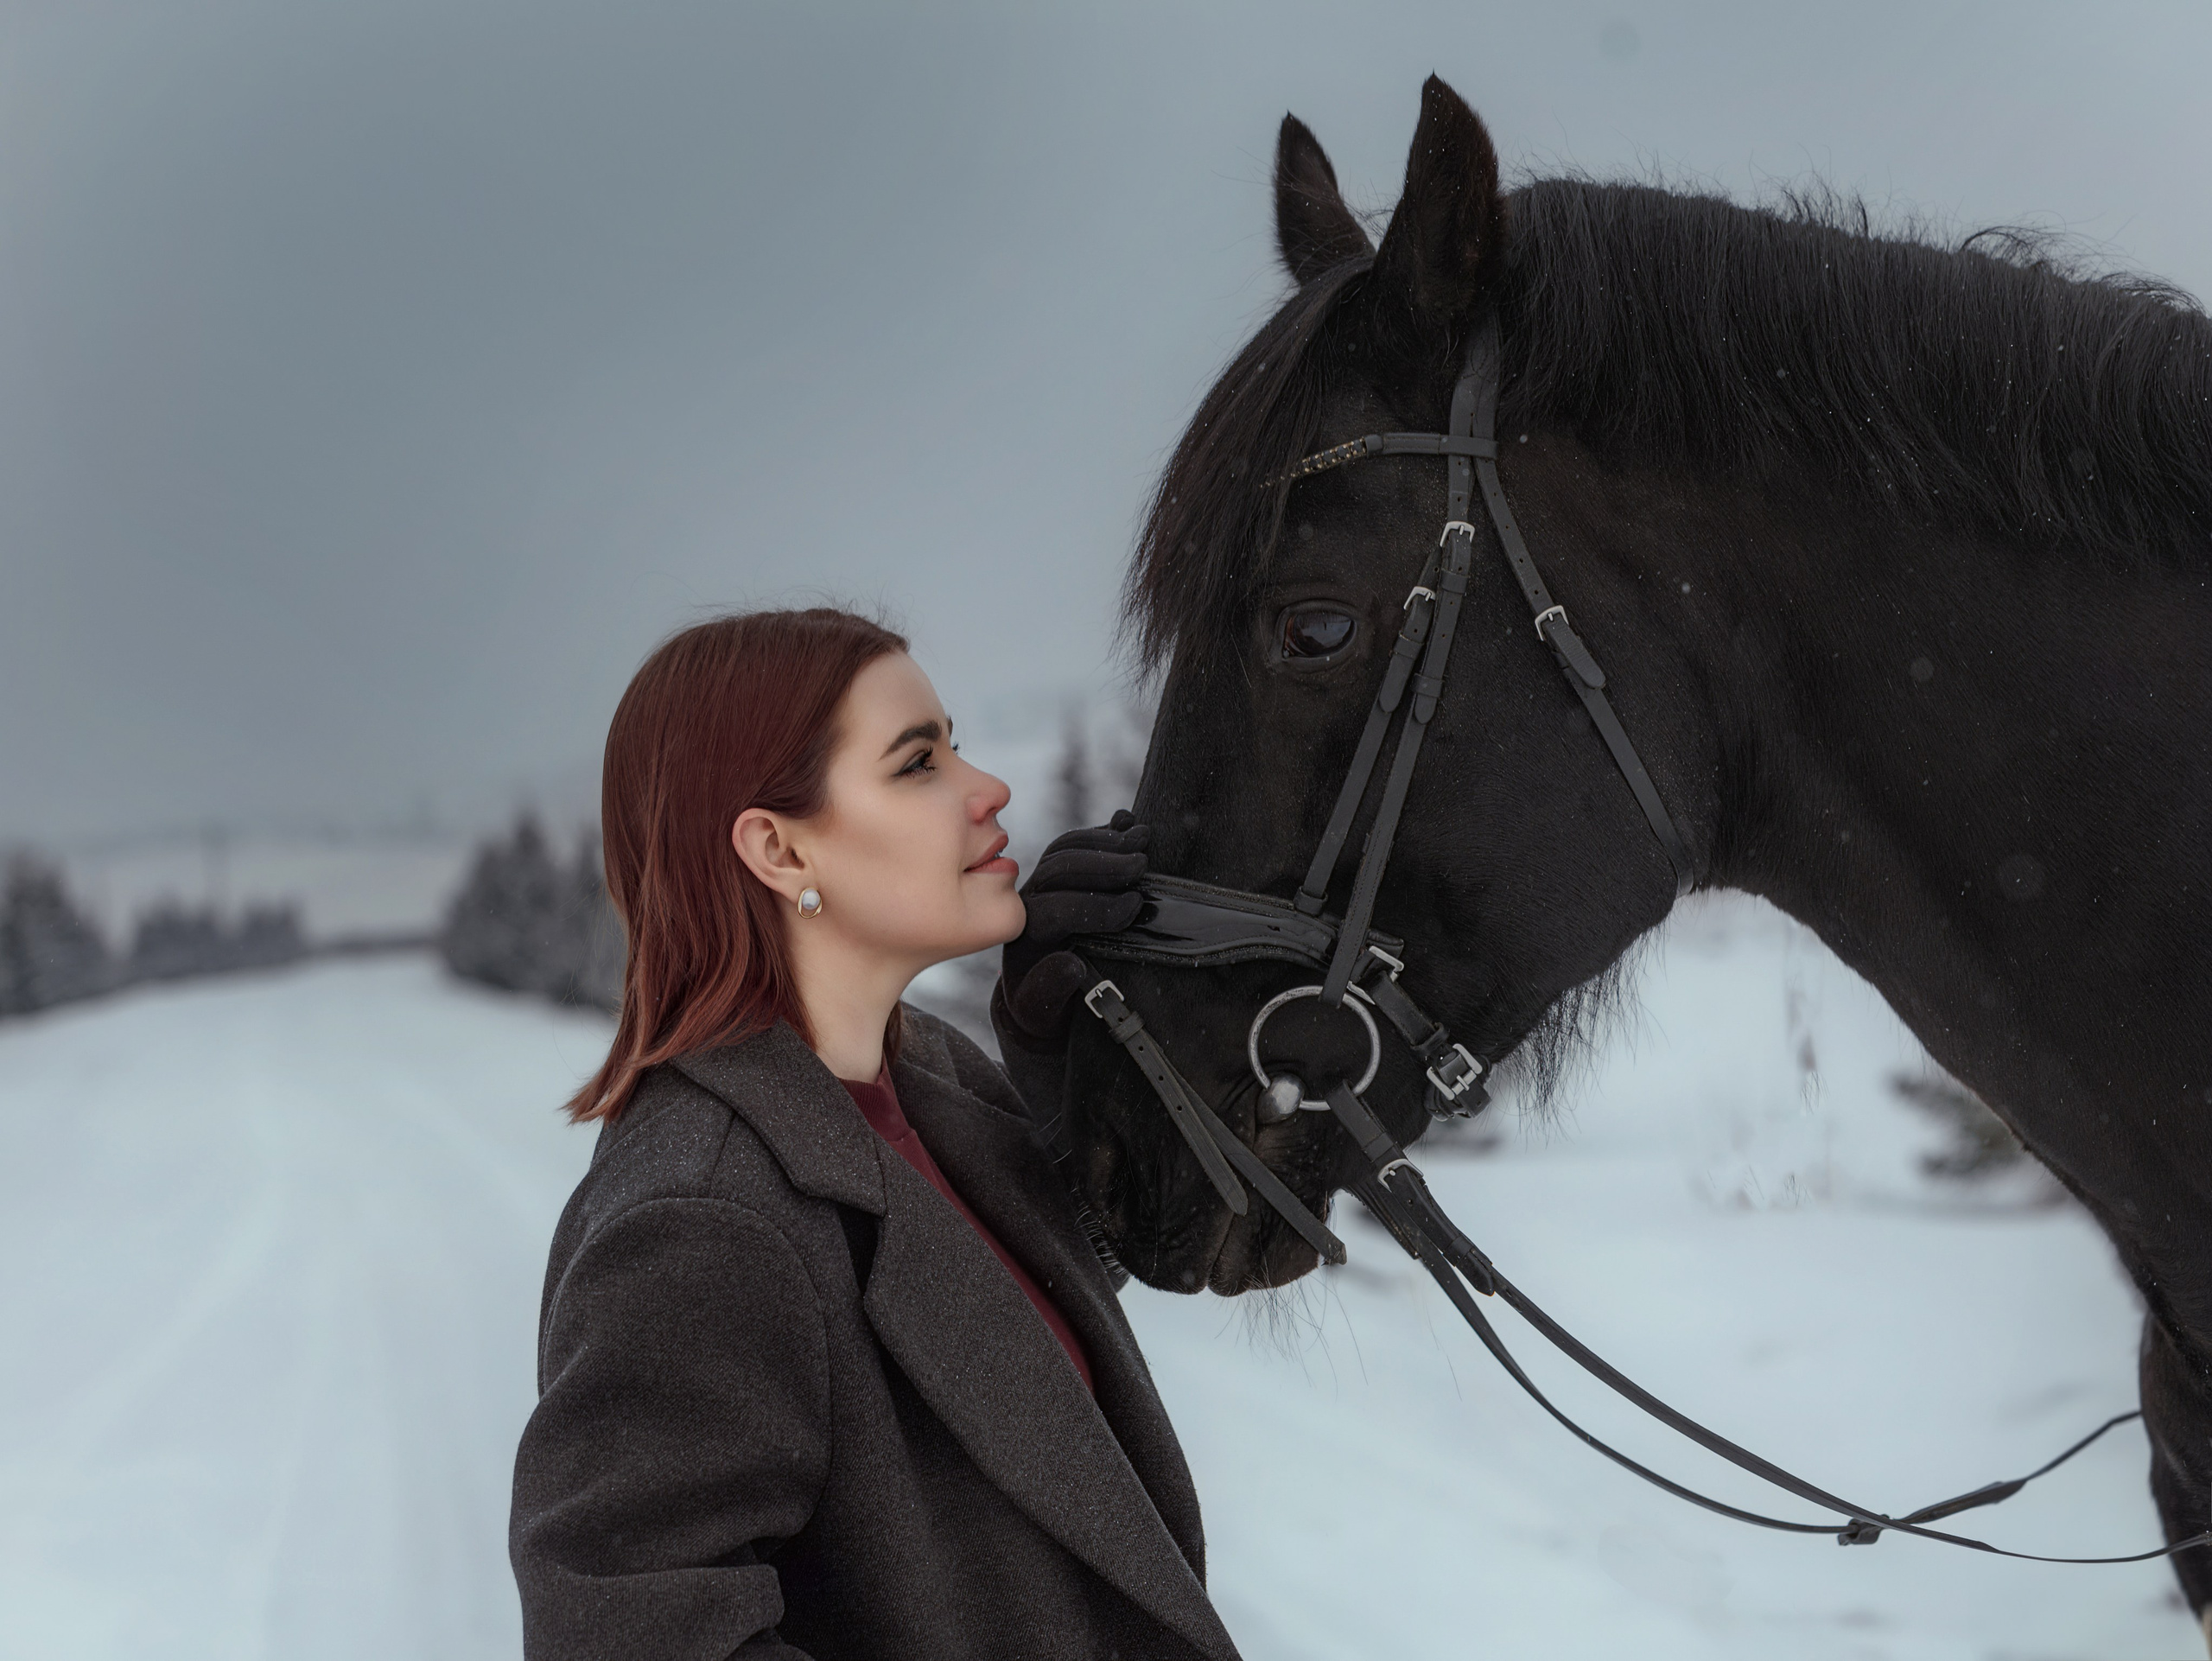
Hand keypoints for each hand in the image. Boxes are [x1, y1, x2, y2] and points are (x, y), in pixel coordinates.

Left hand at [999, 811, 1148, 1044]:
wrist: (1035, 994)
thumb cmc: (1042, 1007)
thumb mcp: (1041, 1011)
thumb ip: (1052, 989)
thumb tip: (1073, 965)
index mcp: (1027, 934)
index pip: (1058, 910)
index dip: (1097, 907)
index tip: (1134, 907)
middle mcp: (1030, 902)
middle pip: (1060, 869)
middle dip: (1104, 863)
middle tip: (1141, 864)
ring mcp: (1044, 883)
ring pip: (1067, 848)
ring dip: (1106, 839)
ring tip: (1143, 837)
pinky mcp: (1060, 872)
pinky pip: (1075, 842)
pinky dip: (1102, 829)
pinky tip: (1127, 819)